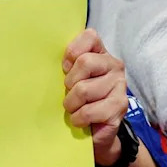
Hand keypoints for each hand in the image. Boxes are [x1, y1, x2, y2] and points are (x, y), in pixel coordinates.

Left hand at [62, 29, 128, 166]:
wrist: (96, 130)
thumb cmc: (79, 99)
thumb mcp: (71, 76)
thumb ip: (67, 64)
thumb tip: (46, 58)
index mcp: (101, 52)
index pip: (90, 36)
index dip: (72, 52)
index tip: (66, 68)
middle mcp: (114, 65)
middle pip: (85, 62)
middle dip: (70, 82)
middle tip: (69, 93)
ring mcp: (120, 85)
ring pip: (84, 89)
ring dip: (72, 104)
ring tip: (74, 108)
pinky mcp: (120, 107)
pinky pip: (89, 111)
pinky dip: (78, 118)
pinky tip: (80, 120)